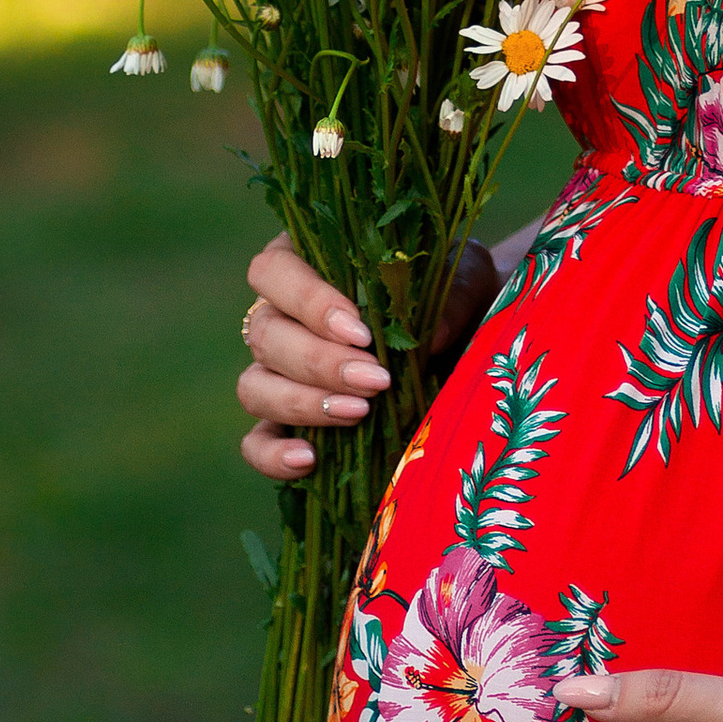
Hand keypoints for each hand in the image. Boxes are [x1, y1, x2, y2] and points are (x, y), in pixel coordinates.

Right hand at [237, 232, 500, 478]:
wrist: (467, 339)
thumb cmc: (452, 292)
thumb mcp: (464, 275)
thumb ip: (453, 294)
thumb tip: (433, 335)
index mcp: (305, 262)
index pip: (273, 271)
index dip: (307, 301)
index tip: (360, 332)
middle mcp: (279, 315)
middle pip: (265, 335)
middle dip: (319, 362)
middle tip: (375, 380)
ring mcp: (275, 371)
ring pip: (254, 386)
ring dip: (303, 403)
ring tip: (359, 412)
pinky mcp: (283, 422)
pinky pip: (256, 443)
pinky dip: (273, 454)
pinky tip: (310, 459)